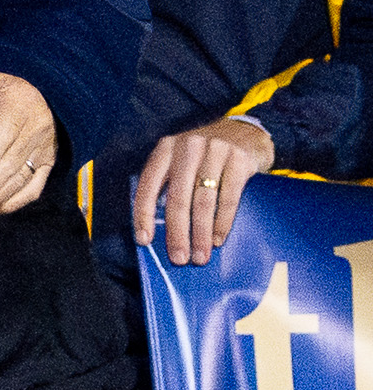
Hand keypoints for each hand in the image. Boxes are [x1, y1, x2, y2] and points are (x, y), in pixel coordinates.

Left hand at [0, 70, 56, 217]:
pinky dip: (14, 202)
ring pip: (21, 180)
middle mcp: (35, 133)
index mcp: (18, 109)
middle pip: (10, 166)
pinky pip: (34, 188)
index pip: (3, 137)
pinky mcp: (48, 164)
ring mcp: (44, 151)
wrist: (44, 93)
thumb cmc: (4, 88)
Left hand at [133, 118, 273, 264]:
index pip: (148, 184)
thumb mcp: (184, 160)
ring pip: (203, 200)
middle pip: (178, 197)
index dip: (143, 213)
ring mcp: (215, 151)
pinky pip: (228, 198)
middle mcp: (188, 147)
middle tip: (179, 257)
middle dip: (177, 232)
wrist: (246, 132)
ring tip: (200, 255)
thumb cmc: (208, 155)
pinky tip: (217, 239)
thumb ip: (172, 183)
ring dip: (200, 233)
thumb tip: (162, 228)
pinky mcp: (239, 160)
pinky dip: (222, 222)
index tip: (143, 240)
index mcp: (166, 148)